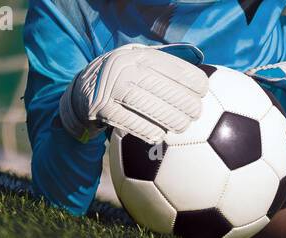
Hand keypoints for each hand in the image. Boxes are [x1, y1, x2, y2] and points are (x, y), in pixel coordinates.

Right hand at [59, 43, 208, 143]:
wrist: (81, 91)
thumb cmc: (122, 79)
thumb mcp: (137, 63)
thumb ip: (162, 67)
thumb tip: (201, 79)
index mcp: (137, 54)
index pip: (169, 65)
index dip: (191, 78)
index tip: (203, 90)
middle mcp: (123, 67)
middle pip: (160, 85)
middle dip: (183, 101)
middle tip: (195, 113)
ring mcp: (110, 87)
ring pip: (145, 104)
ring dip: (168, 117)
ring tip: (182, 126)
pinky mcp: (100, 108)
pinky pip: (128, 121)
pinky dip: (146, 129)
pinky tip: (159, 135)